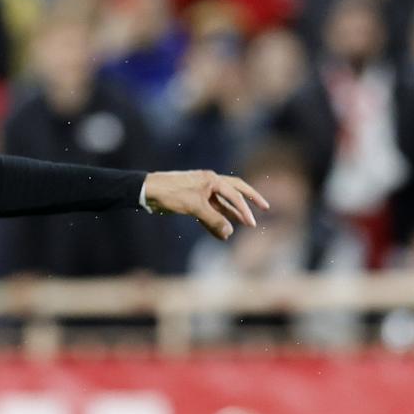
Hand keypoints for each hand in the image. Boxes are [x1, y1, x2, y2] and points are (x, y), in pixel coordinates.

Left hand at [141, 170, 268, 239]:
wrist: (148, 191)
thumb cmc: (171, 194)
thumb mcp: (194, 207)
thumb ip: (213, 220)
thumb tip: (229, 233)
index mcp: (212, 179)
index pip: (234, 195)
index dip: (245, 210)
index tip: (252, 223)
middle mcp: (209, 183)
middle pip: (235, 191)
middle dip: (249, 201)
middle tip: (265, 208)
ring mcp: (201, 192)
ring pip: (221, 203)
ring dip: (231, 214)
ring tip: (243, 225)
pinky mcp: (192, 201)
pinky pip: (209, 211)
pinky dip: (215, 220)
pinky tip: (221, 231)